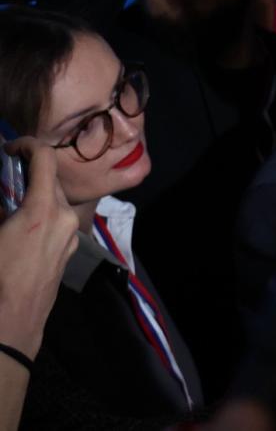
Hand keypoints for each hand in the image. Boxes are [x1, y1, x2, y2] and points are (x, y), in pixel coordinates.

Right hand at [0, 139, 79, 355]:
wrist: (9, 331)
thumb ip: (1, 209)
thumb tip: (6, 203)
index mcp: (41, 212)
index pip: (45, 160)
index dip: (27, 145)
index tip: (9, 148)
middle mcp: (63, 220)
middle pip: (51, 181)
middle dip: (29, 172)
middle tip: (6, 173)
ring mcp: (69, 238)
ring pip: (55, 202)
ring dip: (35, 195)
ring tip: (9, 202)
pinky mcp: (67, 254)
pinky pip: (56, 223)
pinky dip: (39, 215)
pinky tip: (17, 229)